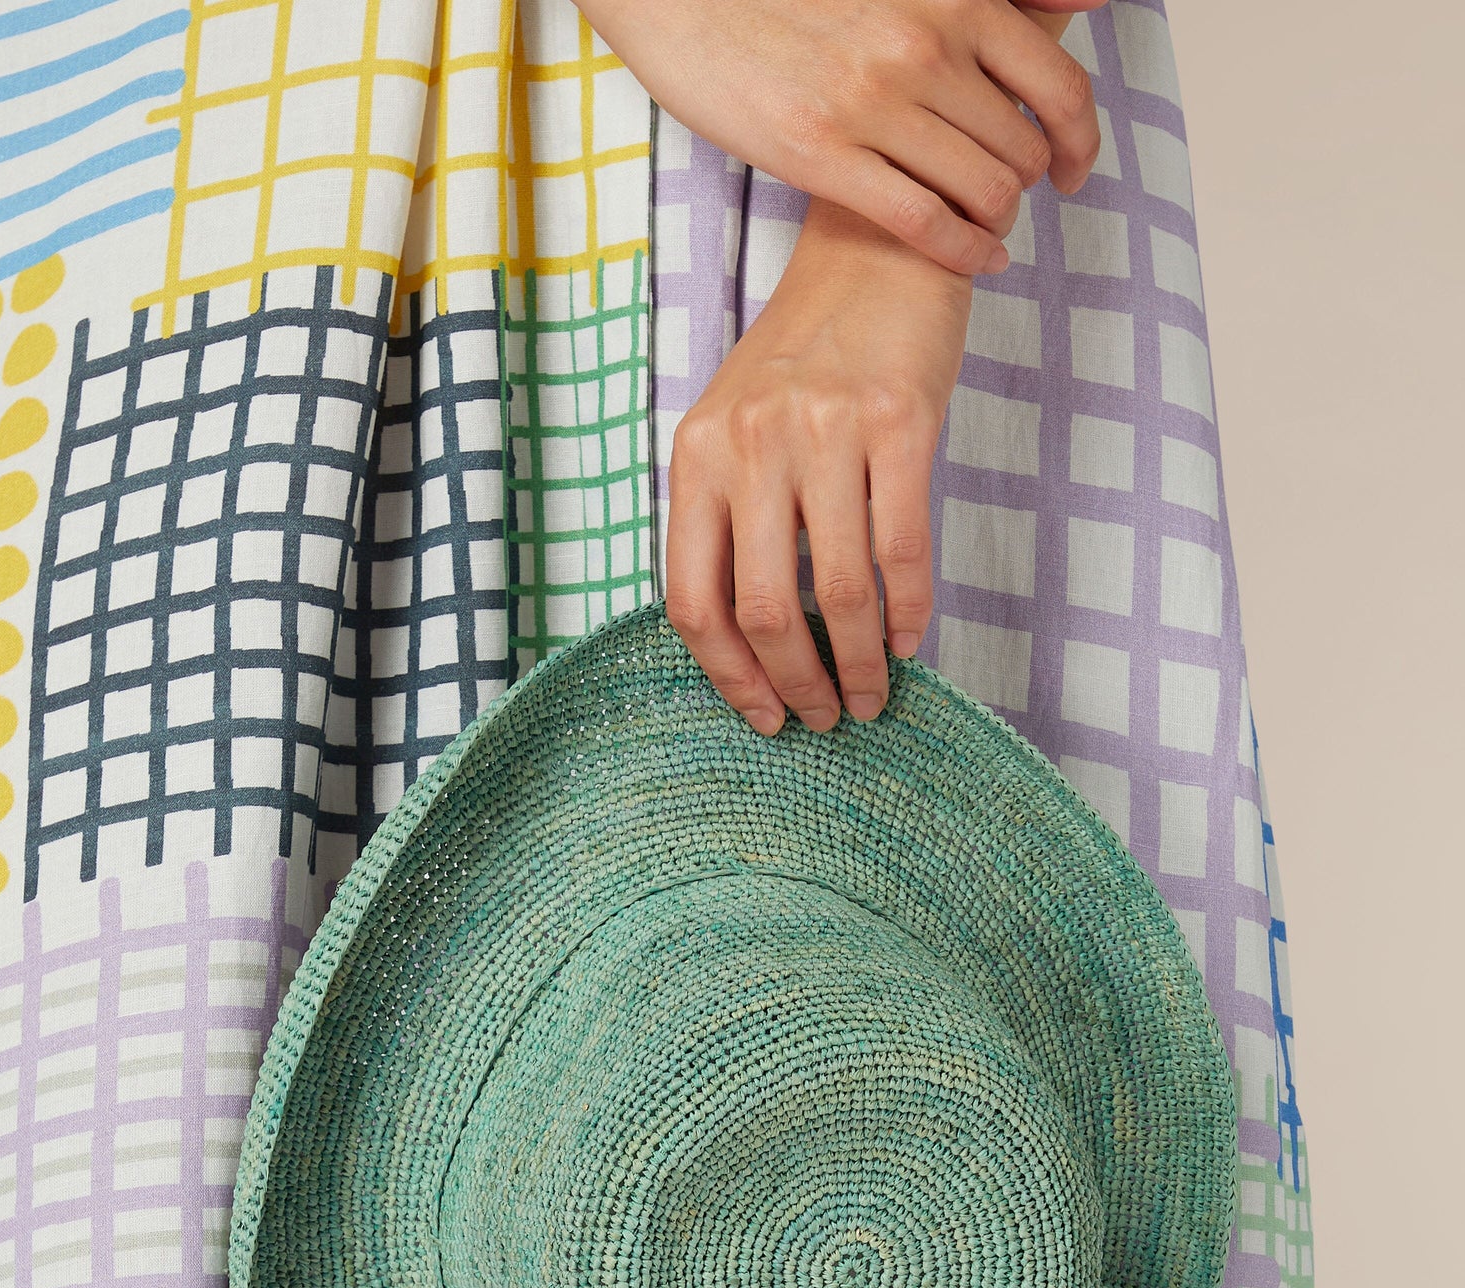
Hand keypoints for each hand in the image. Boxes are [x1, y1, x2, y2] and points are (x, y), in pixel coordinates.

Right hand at [579, 0, 1104, 275]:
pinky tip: (976, 260)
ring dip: (995, 221)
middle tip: (1002, 199)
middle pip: (1022, 149)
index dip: (1080, 140)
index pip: (1058, 85)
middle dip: (1026, 185)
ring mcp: (873, 104)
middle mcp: (924, 46)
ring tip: (981, 227)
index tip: (1073, 168)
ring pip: (984, 191)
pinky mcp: (823, 154)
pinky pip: (925, 224)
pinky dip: (965, 252)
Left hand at [665, 200, 969, 734]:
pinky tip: (912, 641)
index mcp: (699, 455)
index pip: (693, 598)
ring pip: (839, 589)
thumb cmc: (809, 356)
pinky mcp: (899, 420)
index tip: (762, 716)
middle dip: (797, 683)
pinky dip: (908, 611)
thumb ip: (734, 516)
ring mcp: (825, 430)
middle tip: (824, 719)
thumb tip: (756, 642)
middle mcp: (752, 443)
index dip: (727, 675)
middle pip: (763, 607)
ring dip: (861, 663)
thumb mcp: (739, 427)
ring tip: (872, 695)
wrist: (879, 251)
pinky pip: (901, 547)